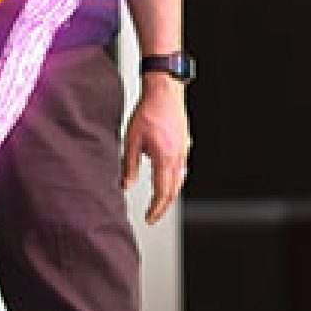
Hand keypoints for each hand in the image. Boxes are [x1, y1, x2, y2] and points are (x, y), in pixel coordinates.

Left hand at [121, 75, 190, 224]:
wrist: (164, 91)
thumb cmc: (147, 112)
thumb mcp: (131, 140)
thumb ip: (129, 166)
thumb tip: (125, 186)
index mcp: (164, 159)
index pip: (162, 193)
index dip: (155, 209)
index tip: (149, 218)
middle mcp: (178, 158)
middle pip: (173, 191)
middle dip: (163, 207)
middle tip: (153, 216)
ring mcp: (183, 151)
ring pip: (180, 180)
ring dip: (170, 194)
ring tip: (160, 202)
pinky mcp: (184, 144)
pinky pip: (182, 168)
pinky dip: (175, 180)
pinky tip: (168, 178)